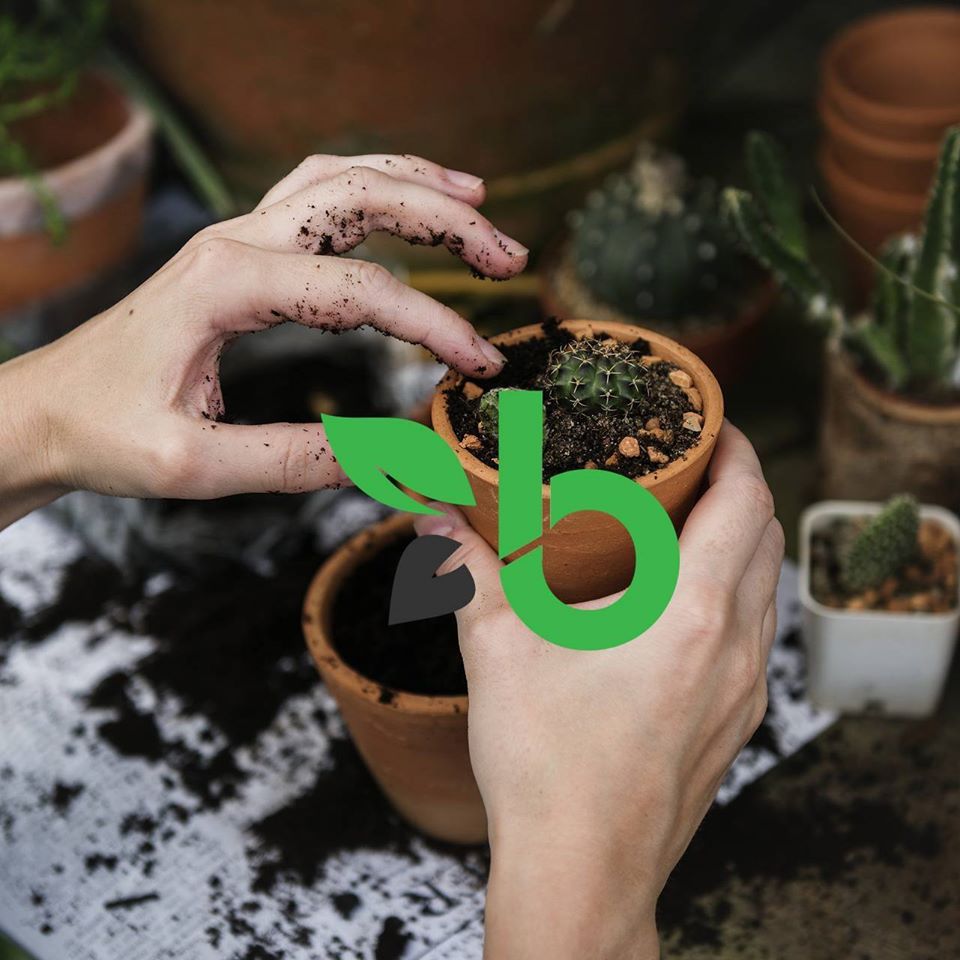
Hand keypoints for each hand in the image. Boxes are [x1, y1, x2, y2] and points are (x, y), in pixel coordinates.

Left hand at [0, 154, 526, 528]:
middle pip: (361, 197)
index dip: (433, 324)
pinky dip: (372, 186)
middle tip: (509, 256)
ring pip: (340, 178)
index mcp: (226, 285)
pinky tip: (405, 198)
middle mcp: (234, 242)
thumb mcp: (194, 466)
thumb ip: (294, 461)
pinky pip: (315, 194)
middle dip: (446, 219)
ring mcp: (235, 237)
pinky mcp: (237, 252)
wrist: (45, 409)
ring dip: (415, 183)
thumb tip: (389, 461)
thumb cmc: (106, 433)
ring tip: (479, 200)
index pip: (360, 291)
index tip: (480, 364)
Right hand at [413, 423, 782, 959]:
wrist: (582, 873)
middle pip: (767, 538)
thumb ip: (463, 573)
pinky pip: (755, 637)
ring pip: (767, 590)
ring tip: (687, 526)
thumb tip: (431, 524)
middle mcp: (736, 646)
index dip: (738, 451)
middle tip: (692, 466)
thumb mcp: (496, 650)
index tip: (713, 425)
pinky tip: (681, 605)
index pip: (747, 502)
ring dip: (741, 544)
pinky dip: (735, 596)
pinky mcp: (736, 725)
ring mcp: (744, 692)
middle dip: (740, 488)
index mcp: (692, 611)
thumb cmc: (546, 766)